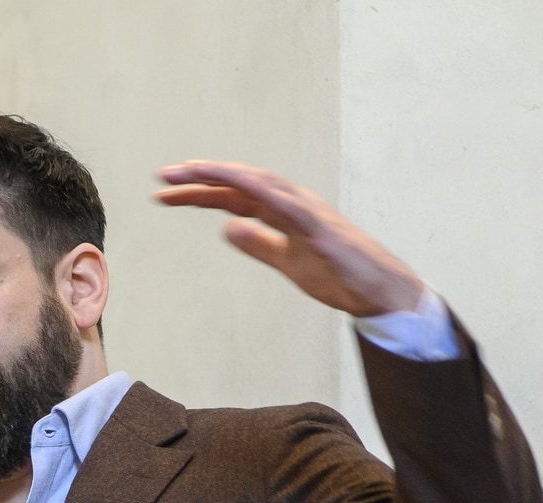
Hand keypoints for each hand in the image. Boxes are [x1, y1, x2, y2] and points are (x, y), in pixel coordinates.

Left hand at [155, 161, 424, 316]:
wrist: (379, 290)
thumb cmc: (340, 274)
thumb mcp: (288, 261)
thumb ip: (260, 244)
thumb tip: (227, 229)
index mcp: (283, 210)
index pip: (234, 196)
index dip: (199, 192)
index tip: (166, 194)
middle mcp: (292, 201)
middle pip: (238, 183)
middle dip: (200, 178)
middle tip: (162, 178)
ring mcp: (306, 208)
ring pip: (257, 181)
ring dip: (221, 175)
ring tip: (186, 173)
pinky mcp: (318, 223)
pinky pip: (283, 200)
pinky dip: (256, 187)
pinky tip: (232, 183)